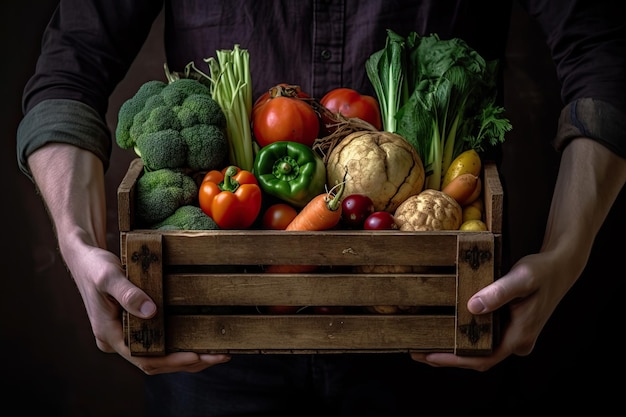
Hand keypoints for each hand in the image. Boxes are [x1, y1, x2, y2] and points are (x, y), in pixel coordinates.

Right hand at [28, 144, 229, 373]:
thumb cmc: (94, 266)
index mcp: (109, 334)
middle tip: (219, 356)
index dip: (172, 361)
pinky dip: (177, 345)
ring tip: (216, 353)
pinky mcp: (132, 327)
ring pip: (157, 356)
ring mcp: (124, 336)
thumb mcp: (108, 276)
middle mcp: (117, 341)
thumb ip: (128, 293)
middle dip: (188, 362)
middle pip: (155, 362)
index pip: (144, 358)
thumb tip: (151, 311)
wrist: (83, 259)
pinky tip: (198, 340)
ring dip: (186, 357)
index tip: (197, 356)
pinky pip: (157, 343)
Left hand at [412, 137, 625, 370]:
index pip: (482, 359)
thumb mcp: (521, 278)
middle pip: (478, 358)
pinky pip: (484, 338)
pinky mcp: (511, 328)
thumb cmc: (542, 271)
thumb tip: (472, 306)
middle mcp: (517, 342)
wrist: (561, 266)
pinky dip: (464, 336)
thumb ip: (498, 292)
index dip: (453, 361)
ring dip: (454, 348)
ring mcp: (515, 337)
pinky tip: (447, 328)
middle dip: (447, 357)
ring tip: (425, 342)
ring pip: (481, 349)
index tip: (428, 357)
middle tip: (416, 350)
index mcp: (519, 337)